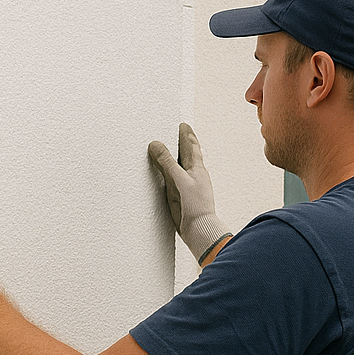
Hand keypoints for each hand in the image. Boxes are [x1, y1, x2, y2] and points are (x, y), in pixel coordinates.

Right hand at [148, 123, 230, 263]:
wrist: (198, 229)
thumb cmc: (196, 205)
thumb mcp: (180, 179)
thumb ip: (167, 162)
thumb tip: (155, 144)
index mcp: (197, 169)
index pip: (192, 147)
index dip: (187, 135)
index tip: (183, 124)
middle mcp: (192, 176)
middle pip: (185, 155)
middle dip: (181, 143)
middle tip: (175, 131)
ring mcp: (185, 186)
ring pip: (177, 167)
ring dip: (172, 157)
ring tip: (166, 148)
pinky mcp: (177, 196)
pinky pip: (169, 179)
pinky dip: (165, 172)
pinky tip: (161, 172)